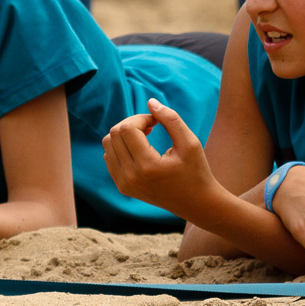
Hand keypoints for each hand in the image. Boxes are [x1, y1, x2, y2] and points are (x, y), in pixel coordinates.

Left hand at [102, 98, 219, 215]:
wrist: (195, 203)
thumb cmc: (196, 170)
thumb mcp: (190, 142)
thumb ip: (171, 119)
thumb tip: (150, 102)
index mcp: (147, 166)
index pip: (127, 128)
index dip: (141, 117)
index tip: (156, 122)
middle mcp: (131, 177)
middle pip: (114, 134)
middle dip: (132, 123)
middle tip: (151, 126)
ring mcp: (124, 184)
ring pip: (108, 144)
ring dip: (125, 134)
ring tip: (145, 136)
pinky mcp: (122, 187)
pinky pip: (110, 157)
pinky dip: (122, 147)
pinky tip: (140, 149)